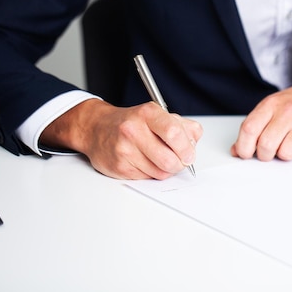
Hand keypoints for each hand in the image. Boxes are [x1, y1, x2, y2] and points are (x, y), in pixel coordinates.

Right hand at [40, 99, 202, 179]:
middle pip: (169, 159)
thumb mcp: (159, 114)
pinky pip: (148, 178)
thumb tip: (193, 143)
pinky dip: (152, 173)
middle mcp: (133, 130)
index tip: (190, 154)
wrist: (98, 129)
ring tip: (160, 158)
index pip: (174, 132)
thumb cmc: (134, 123)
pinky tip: (145, 161)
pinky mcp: (120, 167)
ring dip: (167, 169)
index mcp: (148, 113)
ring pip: (161, 172)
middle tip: (180, 160)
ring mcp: (125, 150)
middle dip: (180, 163)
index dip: (187, 147)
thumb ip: (182, 126)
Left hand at [231, 73, 291, 160]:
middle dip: (266, 155)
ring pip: (285, 155)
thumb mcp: (276, 105)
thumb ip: (256, 125)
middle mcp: (289, 111)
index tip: (245, 154)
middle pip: (266, 146)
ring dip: (287, 154)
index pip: (249, 129)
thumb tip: (237, 149)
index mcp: (273, 103)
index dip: (243, 147)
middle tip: (272, 151)